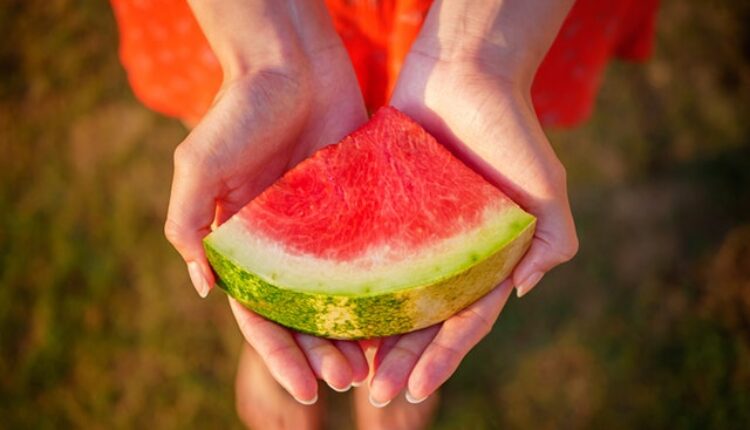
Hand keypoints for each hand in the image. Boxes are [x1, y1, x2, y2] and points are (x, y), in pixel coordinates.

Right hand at [164, 0, 368, 402]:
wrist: (292, 62)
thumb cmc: (239, 110)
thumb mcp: (200, 166)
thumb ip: (190, 224)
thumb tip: (205, 288)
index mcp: (245, 244)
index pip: (261, 314)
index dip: (280, 354)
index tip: (307, 390)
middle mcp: (285, 245)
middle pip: (303, 314)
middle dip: (321, 352)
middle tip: (349, 380)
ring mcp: (324, 229)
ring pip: (341, 294)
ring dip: (354, 332)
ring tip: (375, 365)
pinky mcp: (358, 207)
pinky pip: (371, 257)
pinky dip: (382, 291)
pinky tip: (402, 316)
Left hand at [368, 0, 577, 403]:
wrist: (463, 73)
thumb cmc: (509, 130)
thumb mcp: (546, 188)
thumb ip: (550, 241)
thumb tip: (523, 292)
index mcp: (484, 258)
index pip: (463, 318)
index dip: (442, 356)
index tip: (415, 389)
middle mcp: (445, 253)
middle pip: (421, 317)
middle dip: (403, 358)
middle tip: (376, 394)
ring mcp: (409, 235)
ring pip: (387, 294)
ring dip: (372, 334)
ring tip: (349, 370)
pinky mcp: (378, 209)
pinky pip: (360, 254)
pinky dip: (347, 285)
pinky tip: (326, 311)